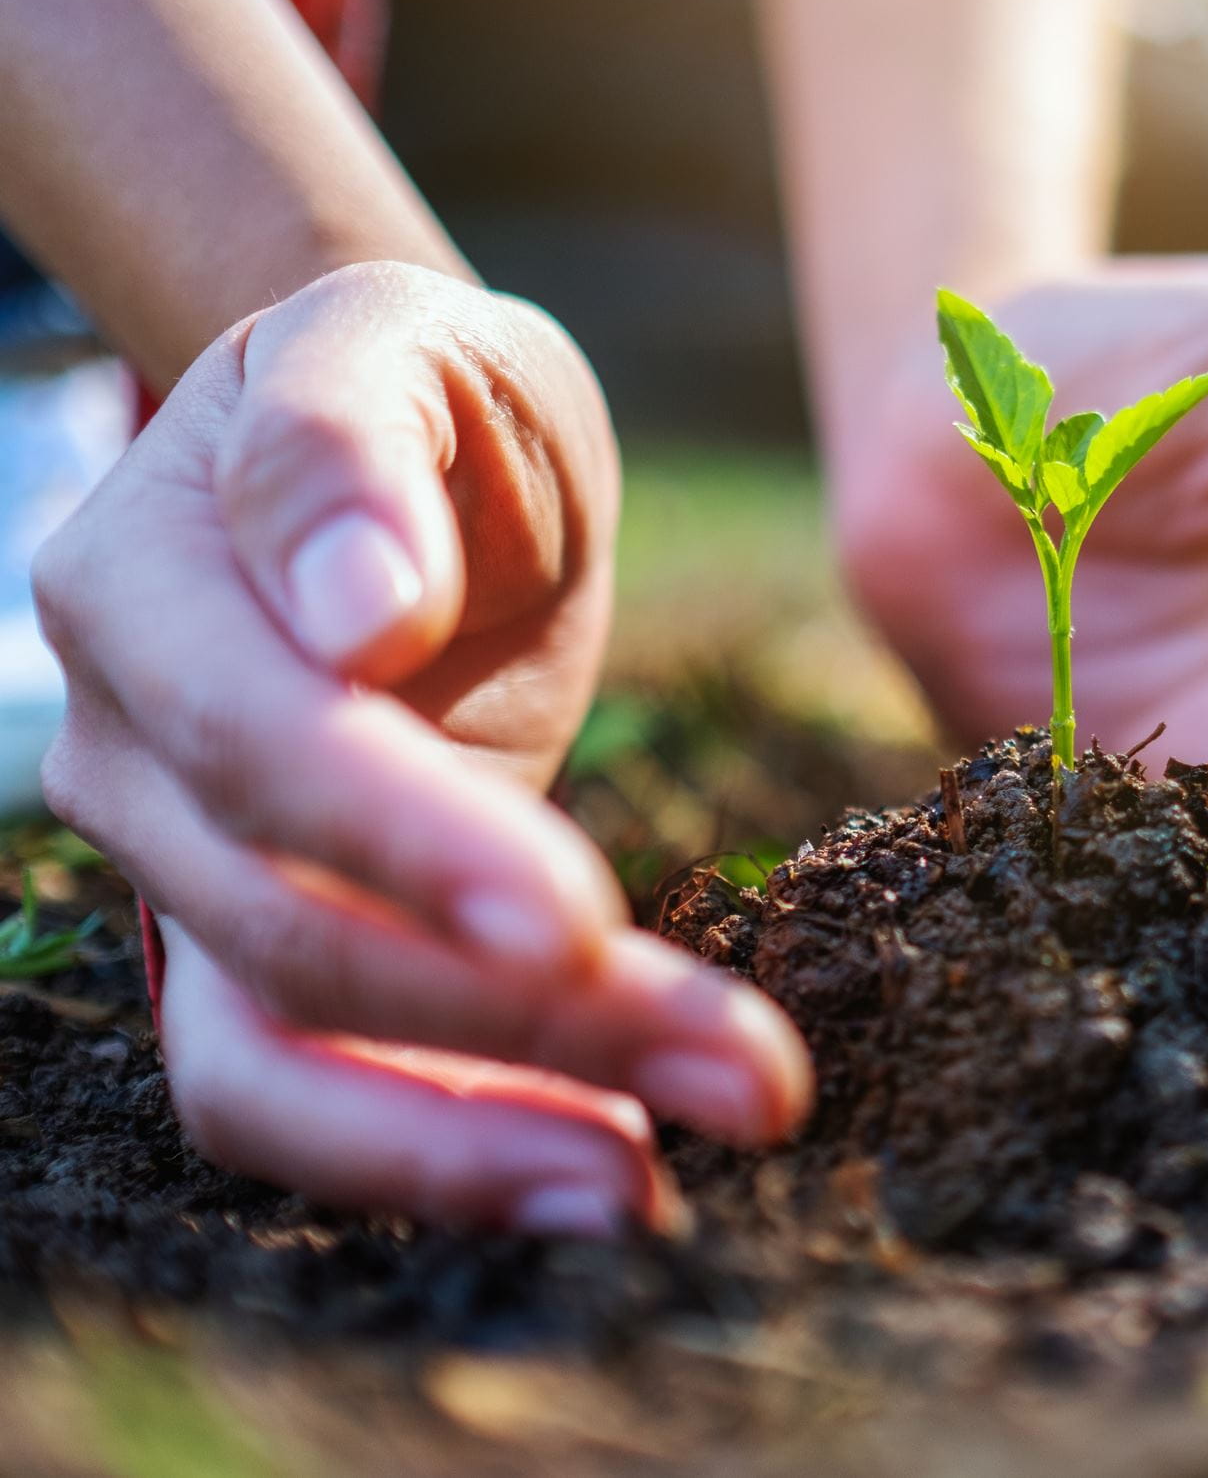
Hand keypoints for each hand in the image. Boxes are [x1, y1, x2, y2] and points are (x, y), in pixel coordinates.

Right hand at [33, 263, 809, 1233]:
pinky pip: (324, 1089)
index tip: (576, 919)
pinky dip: (453, 1145)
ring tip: (668, 1187)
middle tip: (749, 1076)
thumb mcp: (403, 345)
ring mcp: (186, 869)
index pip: (264, 743)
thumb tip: (357, 607)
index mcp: (150, 581)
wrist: (413, 468)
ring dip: (482, 1137)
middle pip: (293, 933)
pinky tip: (614, 1167)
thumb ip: (354, 449)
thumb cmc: (425, 395)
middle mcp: (133, 750)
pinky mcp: (273, 953)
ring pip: (283, 1058)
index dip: (403, 843)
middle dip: (523, 1019)